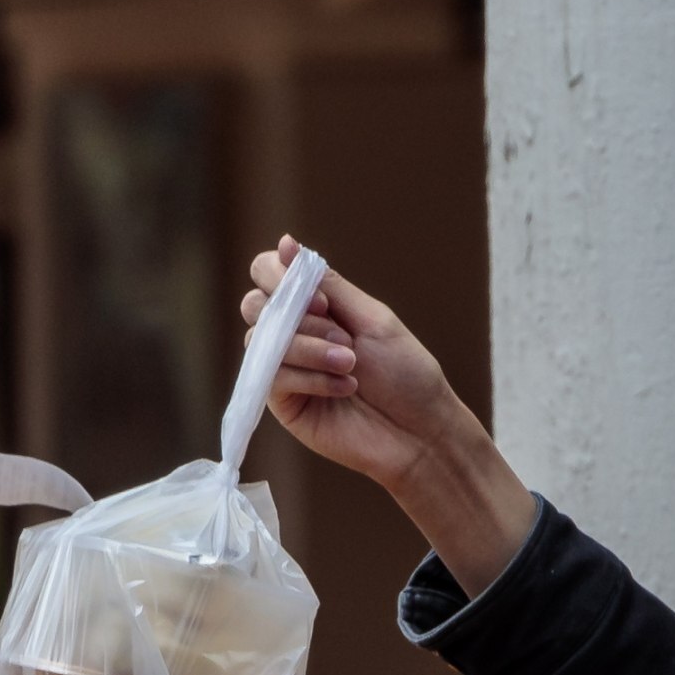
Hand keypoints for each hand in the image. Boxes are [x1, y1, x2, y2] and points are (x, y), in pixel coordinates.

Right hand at [242, 238, 536, 591]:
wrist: (420, 432)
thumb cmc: (405, 373)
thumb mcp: (371, 318)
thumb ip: (327, 283)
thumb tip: (286, 243)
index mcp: (314, 305)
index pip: (266, 271)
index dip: (280, 276)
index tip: (321, 297)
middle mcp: (293, 332)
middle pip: (254, 303)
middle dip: (298, 315)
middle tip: (341, 333)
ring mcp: (284, 367)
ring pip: (261, 339)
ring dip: (310, 348)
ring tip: (351, 364)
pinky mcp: (282, 402)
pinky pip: (273, 376)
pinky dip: (311, 377)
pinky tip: (345, 388)